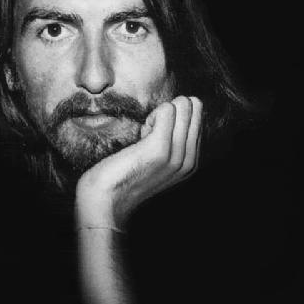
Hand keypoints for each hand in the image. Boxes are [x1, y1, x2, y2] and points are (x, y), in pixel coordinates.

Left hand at [75, 96, 202, 230]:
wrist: (105, 197)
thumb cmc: (124, 172)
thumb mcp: (155, 157)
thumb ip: (172, 138)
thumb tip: (181, 105)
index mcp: (191, 162)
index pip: (198, 116)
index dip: (173, 118)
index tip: (153, 136)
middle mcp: (190, 161)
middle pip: (195, 106)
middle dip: (169, 112)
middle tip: (148, 134)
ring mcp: (177, 155)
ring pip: (182, 106)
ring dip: (158, 115)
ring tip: (143, 137)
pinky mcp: (161, 149)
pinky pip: (167, 110)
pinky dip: (152, 116)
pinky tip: (141, 135)